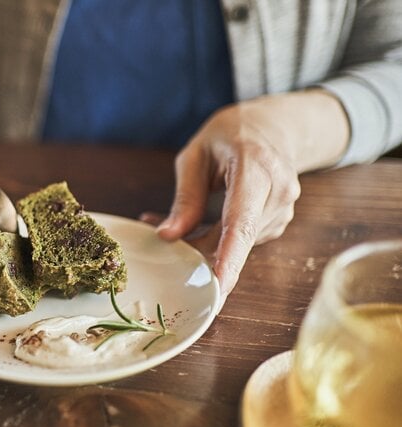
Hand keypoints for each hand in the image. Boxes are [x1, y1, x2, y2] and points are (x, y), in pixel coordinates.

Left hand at [153, 90, 348, 296]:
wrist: (274, 127)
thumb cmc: (231, 134)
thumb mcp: (196, 155)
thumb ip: (185, 197)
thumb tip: (168, 236)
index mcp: (256, 169)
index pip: (242, 223)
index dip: (229, 259)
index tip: (218, 287)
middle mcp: (277, 193)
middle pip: (232, 240)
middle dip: (193, 247)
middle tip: (156, 230)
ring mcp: (282, 211)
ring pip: (233, 245)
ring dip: (202, 240)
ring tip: (177, 218)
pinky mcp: (277, 223)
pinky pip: (240, 241)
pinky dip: (217, 237)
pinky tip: (202, 220)